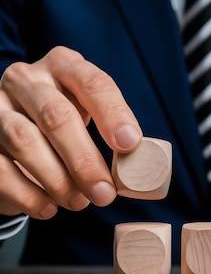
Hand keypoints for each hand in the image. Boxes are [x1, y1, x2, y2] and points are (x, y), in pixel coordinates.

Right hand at [0, 46, 141, 218]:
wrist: (11, 134)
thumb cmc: (61, 125)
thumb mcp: (85, 115)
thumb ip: (108, 134)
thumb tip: (134, 170)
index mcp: (62, 65)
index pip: (92, 83)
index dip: (113, 113)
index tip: (129, 145)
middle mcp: (26, 79)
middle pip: (56, 116)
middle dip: (84, 160)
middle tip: (105, 194)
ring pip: (24, 141)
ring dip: (57, 180)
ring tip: (78, 202)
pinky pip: (1, 168)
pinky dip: (27, 194)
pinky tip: (47, 208)